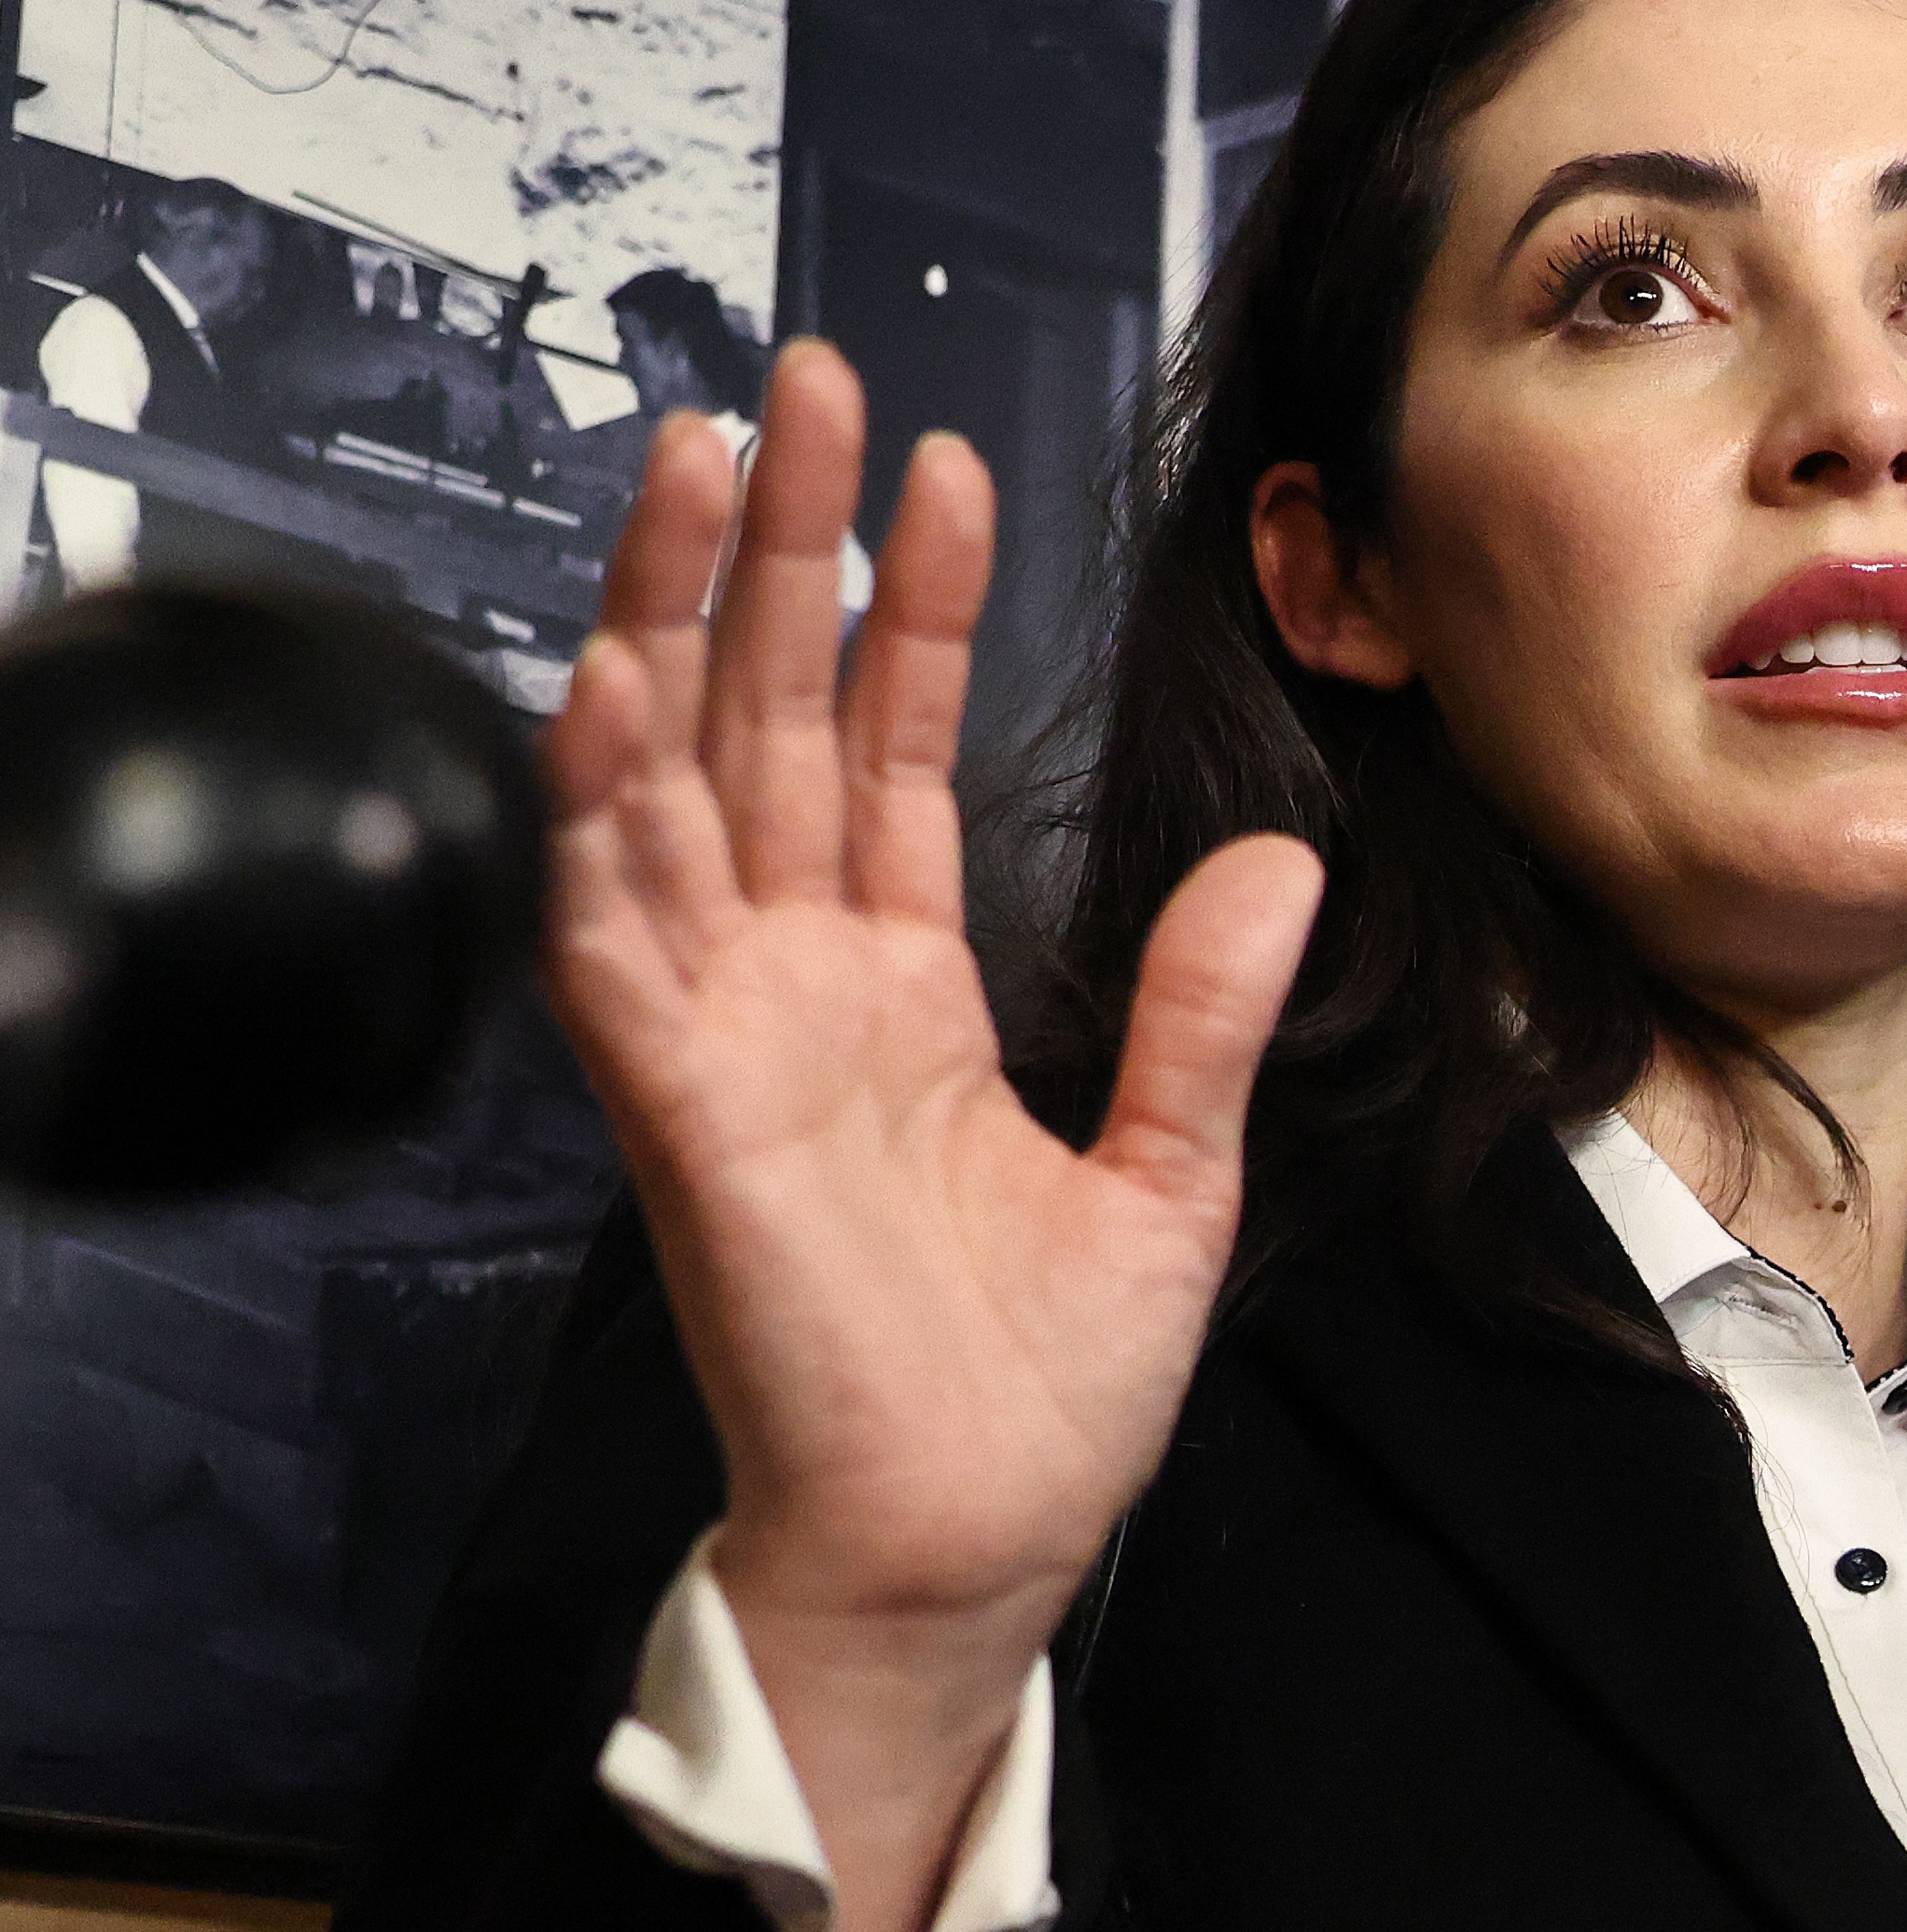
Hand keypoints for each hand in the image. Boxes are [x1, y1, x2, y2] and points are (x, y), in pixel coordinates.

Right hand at [545, 350, 1317, 1931]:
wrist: (973, 1544)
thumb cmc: (1042, 1393)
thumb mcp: (1173, 1175)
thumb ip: (1202, 1012)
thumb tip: (1270, 856)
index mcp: (903, 995)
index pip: (886, 753)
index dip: (907, 613)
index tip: (940, 475)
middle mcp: (797, 986)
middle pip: (765, 718)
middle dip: (771, 550)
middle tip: (792, 388)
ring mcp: (727, 1034)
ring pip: (672, 779)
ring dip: (670, 619)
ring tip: (693, 467)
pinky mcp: (683, 1104)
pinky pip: (620, 928)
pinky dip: (611, 803)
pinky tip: (621, 682)